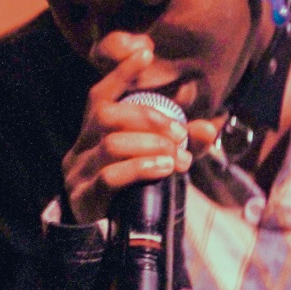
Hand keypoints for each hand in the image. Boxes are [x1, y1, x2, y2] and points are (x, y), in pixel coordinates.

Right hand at [62, 32, 218, 223]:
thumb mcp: (154, 161)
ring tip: (177, 157)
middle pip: (106, 114)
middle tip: (179, 132)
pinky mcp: (84, 196)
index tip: (146, 52)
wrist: (101, 237)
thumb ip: (181, 144)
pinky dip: (141, 169)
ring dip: (150, 146)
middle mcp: (81, 145)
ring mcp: (78, 171)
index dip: (121, 72)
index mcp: (94, 131)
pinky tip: (164, 170)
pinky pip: (109, 176)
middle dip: (148, 118)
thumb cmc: (129, 189)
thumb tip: (212, 129)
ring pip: (111, 143)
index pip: (101, 93)